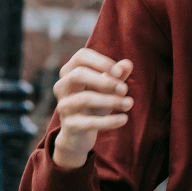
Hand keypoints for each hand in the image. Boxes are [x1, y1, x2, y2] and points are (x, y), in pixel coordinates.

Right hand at [49, 48, 134, 168]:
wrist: (79, 134)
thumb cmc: (95, 103)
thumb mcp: (107, 88)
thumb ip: (117, 75)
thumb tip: (127, 64)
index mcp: (70, 71)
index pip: (81, 56)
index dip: (101, 62)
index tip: (119, 72)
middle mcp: (62, 86)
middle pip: (78, 75)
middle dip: (105, 81)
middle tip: (125, 89)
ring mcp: (63, 106)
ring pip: (84, 99)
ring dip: (111, 101)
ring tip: (129, 103)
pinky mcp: (69, 125)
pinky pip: (89, 122)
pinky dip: (109, 121)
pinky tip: (124, 119)